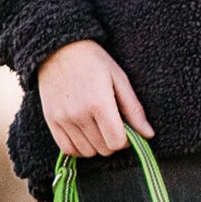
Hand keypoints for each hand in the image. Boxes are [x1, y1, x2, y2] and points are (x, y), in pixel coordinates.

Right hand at [38, 39, 152, 157]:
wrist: (58, 49)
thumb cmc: (94, 61)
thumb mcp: (119, 79)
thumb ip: (134, 109)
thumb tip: (148, 134)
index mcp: (100, 104)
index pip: (117, 142)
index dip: (127, 140)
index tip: (127, 129)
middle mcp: (79, 115)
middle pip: (104, 149)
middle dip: (113, 142)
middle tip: (113, 126)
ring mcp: (63, 119)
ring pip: (87, 152)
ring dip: (97, 145)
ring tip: (99, 128)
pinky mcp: (51, 121)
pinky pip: (67, 149)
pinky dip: (79, 148)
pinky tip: (86, 136)